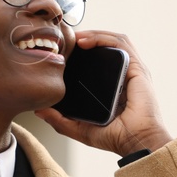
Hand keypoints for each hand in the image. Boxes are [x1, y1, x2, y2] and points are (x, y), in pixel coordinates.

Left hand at [34, 30, 173, 154]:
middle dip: (87, 37)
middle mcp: (124, 75)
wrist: (137, 143)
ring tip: (75, 36)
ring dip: (94, 33)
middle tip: (66, 38)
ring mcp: (132, 70)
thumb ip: (60, 121)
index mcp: (114, 86)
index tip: (63, 50)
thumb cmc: (116, 138)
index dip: (83, 51)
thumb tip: (38, 110)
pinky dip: (103, 38)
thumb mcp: (81, 129)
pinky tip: (86, 40)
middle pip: (107, 46)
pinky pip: (120, 44)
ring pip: (114, 40)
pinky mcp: (137, 69)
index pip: (100, 60)